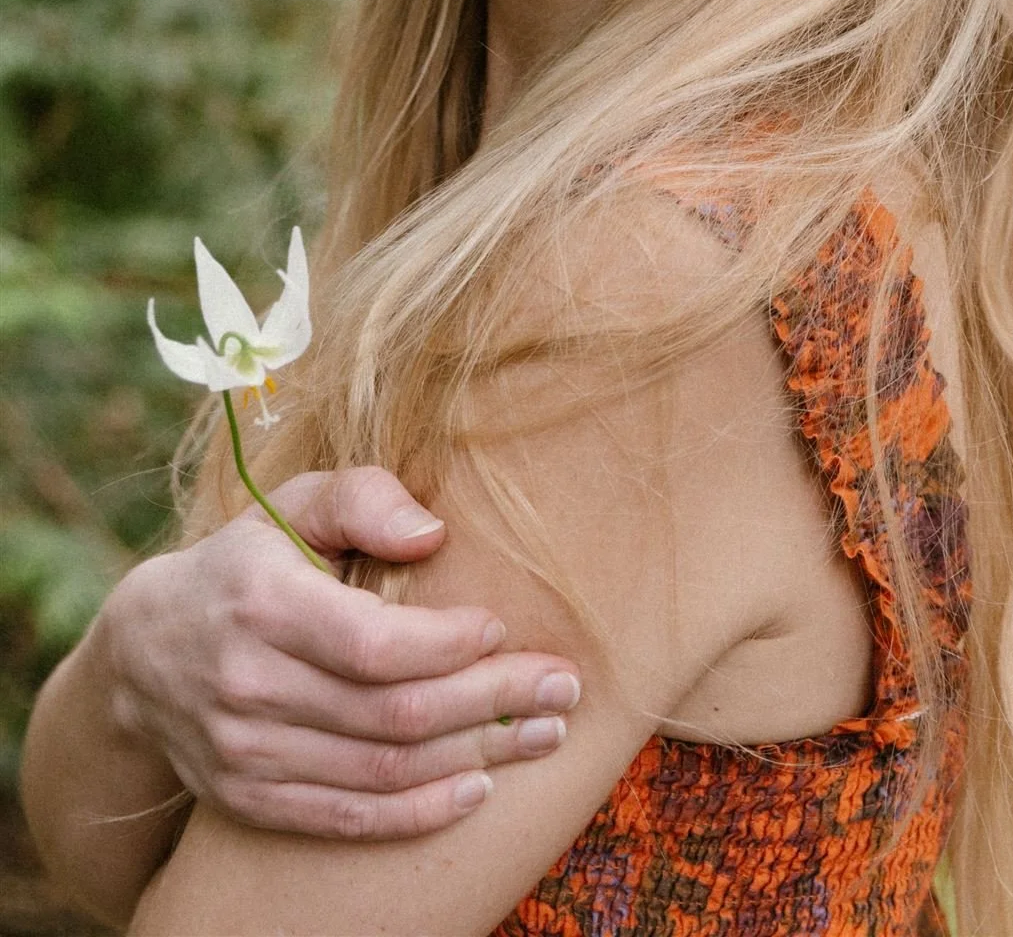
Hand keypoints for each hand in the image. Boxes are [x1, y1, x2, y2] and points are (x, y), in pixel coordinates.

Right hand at [100, 467, 580, 839]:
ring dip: (475, 757)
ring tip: (544, 734)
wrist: (144, 650)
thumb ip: (364, 499)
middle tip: (564, 689)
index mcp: (263, 604)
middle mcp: (248, 686)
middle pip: (392, 713)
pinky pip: (346, 818)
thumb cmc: (249, 560)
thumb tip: (434, 534)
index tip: (505, 628)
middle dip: (492, 702)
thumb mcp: (294, 502)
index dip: (450, 645)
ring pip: (380, 770)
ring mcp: (245, 753)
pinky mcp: (249, 799)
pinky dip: (418, 811)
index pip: (374, 644)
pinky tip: (477, 789)